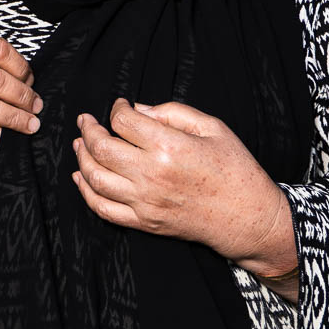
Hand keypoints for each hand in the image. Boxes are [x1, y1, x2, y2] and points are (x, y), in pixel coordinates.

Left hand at [72, 98, 297, 289]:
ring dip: (82, 157)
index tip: (120, 105)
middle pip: (102, 148)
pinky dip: (86, 192)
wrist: (248, 218)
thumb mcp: (213, 128)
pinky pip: (104, 209)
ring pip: (96, 178)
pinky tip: (81, 177)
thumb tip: (138, 110)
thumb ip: (173, 113)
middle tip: (87, 120)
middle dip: (89, 130)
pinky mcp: (145, 222)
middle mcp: (152, 175)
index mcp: (170, 147)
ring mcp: (145, 202)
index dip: (117, 108)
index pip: (124, 122)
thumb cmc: (236, 169)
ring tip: (80, 143)